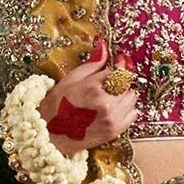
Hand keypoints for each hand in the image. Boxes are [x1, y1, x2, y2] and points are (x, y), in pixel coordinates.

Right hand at [42, 38, 137, 152]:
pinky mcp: (114, 131)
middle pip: (127, 84)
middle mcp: (106, 103)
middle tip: (109, 83)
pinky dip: (127, 110)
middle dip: (120, 81)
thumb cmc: (56, 106)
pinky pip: (133, 115)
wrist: (50, 136)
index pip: (119, 70)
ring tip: (109, 97)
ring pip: (132, 98)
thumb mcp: (70, 79)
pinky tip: (114, 109)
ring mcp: (112, 119)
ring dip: (124, 94)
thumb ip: (91, 64)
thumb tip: (103, 47)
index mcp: (94, 88)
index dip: (120, 64)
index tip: (119, 61)